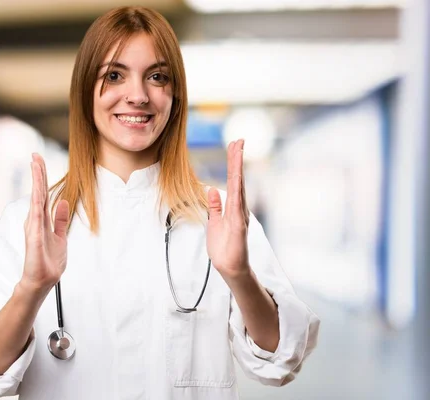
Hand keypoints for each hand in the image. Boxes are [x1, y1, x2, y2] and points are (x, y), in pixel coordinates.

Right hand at [19, 153, 69, 294]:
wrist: (41, 281)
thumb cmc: (49, 261)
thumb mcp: (60, 237)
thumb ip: (61, 220)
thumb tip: (64, 202)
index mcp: (42, 219)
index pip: (42, 193)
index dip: (41, 177)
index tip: (39, 160)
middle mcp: (35, 220)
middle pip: (38, 192)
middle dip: (37, 173)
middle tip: (35, 154)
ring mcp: (33, 227)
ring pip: (36, 199)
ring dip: (36, 182)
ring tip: (35, 165)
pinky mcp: (34, 238)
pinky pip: (36, 217)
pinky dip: (36, 203)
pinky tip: (36, 192)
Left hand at [206, 139, 250, 279]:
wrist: (230, 267)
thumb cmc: (224, 247)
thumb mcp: (215, 223)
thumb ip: (215, 207)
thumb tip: (212, 189)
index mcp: (232, 206)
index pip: (233, 180)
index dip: (233, 163)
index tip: (234, 146)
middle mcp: (239, 207)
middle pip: (238, 179)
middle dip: (237, 159)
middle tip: (238, 140)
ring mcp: (240, 215)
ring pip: (239, 187)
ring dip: (238, 169)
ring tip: (238, 151)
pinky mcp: (238, 225)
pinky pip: (237, 204)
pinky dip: (237, 190)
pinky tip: (237, 178)